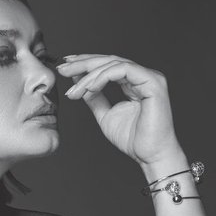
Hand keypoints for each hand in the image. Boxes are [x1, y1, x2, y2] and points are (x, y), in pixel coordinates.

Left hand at [56, 54, 184, 167]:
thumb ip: (95, 99)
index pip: (107, 66)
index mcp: (134, 82)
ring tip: (74, 90)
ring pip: (114, 64)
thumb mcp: (106, 115)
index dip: (86, 63)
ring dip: (89, 75)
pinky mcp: (153, 82)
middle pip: (109, 60)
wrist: (149, 155)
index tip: (65, 68)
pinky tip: (90, 87)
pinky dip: (104, 76)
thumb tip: (80, 85)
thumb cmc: (133, 139)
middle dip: (83, 63)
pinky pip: (124, 70)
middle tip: (63, 68)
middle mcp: (142, 76)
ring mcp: (149, 77)